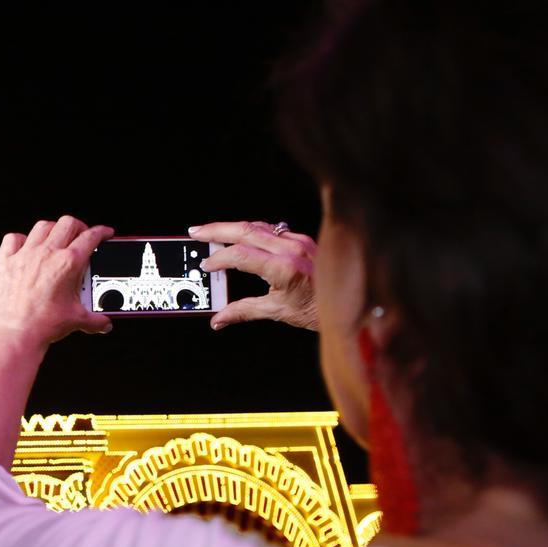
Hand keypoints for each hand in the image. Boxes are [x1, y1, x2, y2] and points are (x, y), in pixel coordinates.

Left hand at [0, 216, 113, 352]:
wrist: (15, 334)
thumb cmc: (42, 326)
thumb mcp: (76, 320)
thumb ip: (95, 320)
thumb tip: (103, 323)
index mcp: (68, 264)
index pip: (90, 237)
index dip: (101, 232)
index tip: (104, 233)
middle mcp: (46, 254)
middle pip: (67, 223)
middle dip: (79, 227)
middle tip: (81, 236)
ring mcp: (25, 255)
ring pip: (42, 226)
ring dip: (53, 229)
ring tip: (57, 239)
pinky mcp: (6, 261)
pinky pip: (12, 239)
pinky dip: (21, 239)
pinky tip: (26, 247)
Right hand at [190, 221, 318, 330]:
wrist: (352, 304)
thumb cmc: (318, 310)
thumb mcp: (278, 312)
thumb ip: (244, 311)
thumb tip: (219, 319)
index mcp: (284, 268)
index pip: (241, 255)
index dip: (219, 259)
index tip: (206, 266)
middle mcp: (291, 249)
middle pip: (245, 230)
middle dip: (217, 230)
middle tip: (195, 232)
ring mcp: (299, 241)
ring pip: (258, 226)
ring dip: (233, 227)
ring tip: (212, 232)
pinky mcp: (303, 240)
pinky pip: (272, 229)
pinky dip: (252, 231)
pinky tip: (242, 236)